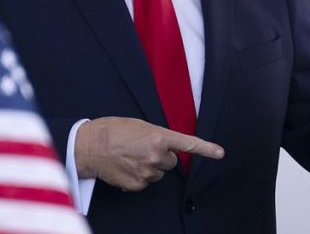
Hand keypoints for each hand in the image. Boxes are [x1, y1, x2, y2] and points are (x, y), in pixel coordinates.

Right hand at [74, 117, 223, 191]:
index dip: (206, 149)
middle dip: (161, 156)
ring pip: (158, 173)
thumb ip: (156, 135)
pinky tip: (125, 167)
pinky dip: (137, 176)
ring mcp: (148, 172)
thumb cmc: (111, 131)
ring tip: (129, 157)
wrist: (89, 146)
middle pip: (171, 161)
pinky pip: (145, 182)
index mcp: (158, 137)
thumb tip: (165, 147)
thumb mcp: (138, 125)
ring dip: (149, 166)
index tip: (220, 153)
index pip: (188, 144)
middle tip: (142, 149)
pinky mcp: (138, 184)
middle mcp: (156, 156)